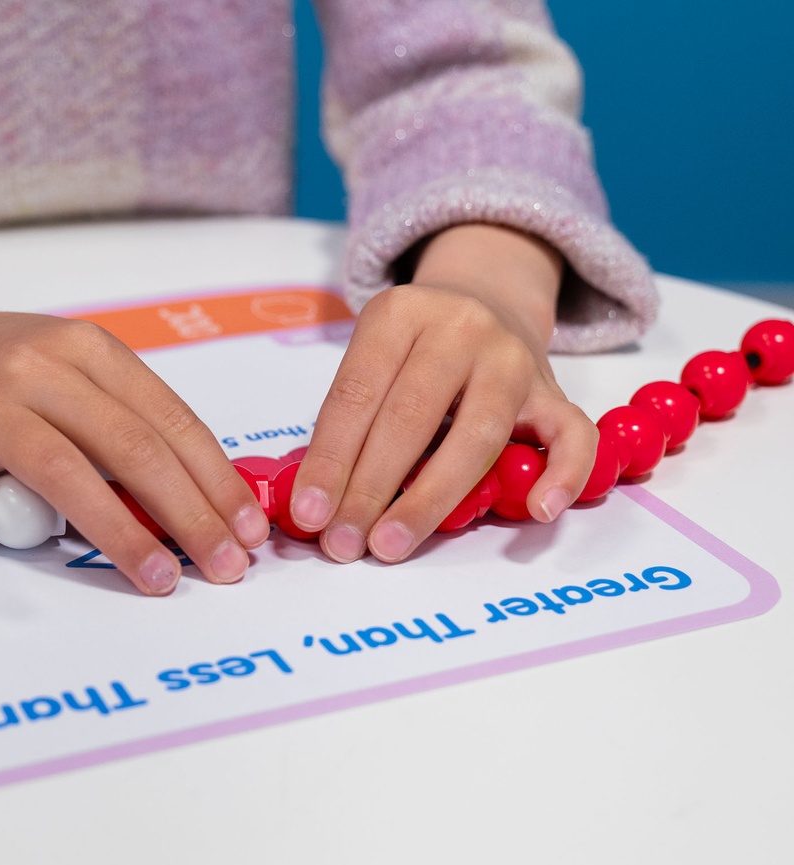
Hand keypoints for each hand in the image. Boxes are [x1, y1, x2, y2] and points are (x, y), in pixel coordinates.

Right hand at [0, 254, 268, 593]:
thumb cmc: (18, 371)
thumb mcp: (85, 375)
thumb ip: (135, 425)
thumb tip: (211, 502)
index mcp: (93, 351)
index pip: (171, 422)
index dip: (216, 480)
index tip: (247, 529)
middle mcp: (43, 366)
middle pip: (129, 447)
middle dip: (188, 514)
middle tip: (223, 566)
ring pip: (58, 465)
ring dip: (116, 527)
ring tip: (159, 576)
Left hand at [288, 224, 597, 562]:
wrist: (487, 302)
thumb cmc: (414, 354)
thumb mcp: (374, 361)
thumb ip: (351, 421)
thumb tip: (317, 505)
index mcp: (399, 314)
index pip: (356, 395)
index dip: (329, 460)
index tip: (309, 515)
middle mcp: (459, 328)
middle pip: (411, 418)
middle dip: (369, 489)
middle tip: (343, 543)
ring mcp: (513, 358)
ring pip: (478, 435)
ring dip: (430, 498)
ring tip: (393, 544)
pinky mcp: (555, 390)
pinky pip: (572, 435)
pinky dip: (563, 474)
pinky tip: (538, 511)